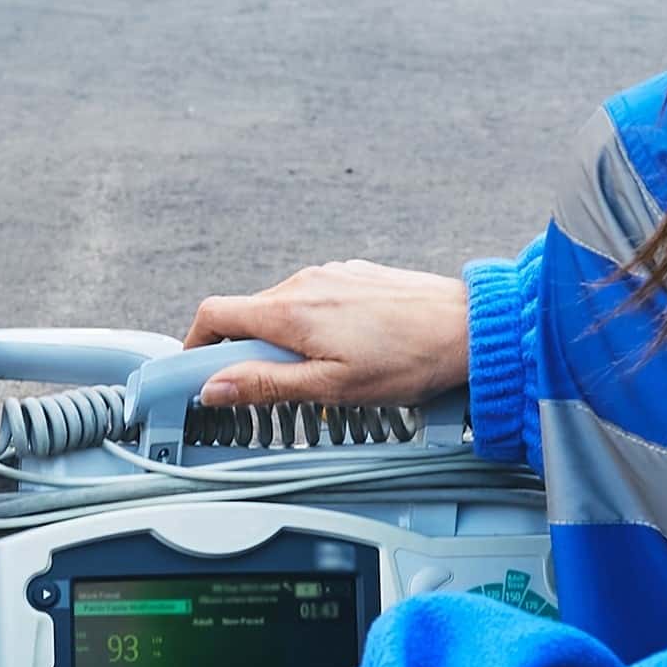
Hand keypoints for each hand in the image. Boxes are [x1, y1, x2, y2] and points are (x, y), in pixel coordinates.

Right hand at [183, 262, 471, 405]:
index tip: (198, 373)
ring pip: (284, 308)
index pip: (215, 314)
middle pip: (248, 314)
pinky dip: (313, 327)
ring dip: (283, 341)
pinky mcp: (356, 276)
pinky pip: (316, 300)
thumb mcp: (331, 387)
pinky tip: (346, 352)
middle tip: (266, 392)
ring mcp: (332, 274)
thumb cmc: (410, 359)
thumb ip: (268, 385)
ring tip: (317, 377)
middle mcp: (305, 282)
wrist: (470, 329)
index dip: (196, 346)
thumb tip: (216, 386)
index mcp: (291, 310)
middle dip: (245, 352)